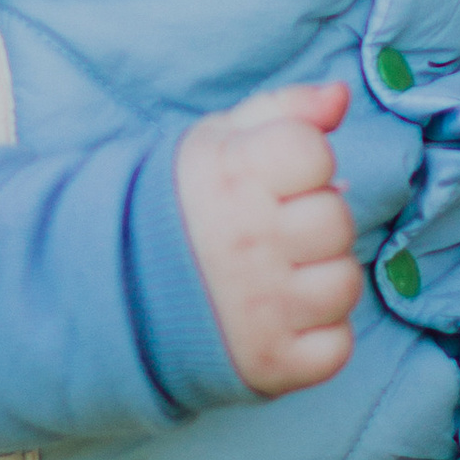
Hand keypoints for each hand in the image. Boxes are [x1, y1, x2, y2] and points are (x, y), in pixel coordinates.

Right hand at [176, 82, 362, 394]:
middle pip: (336, 218)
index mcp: (228, 178)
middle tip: (273, 229)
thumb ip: (284, 108)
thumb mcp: (218, 141)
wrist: (115, 292)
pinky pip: (337, 346)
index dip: (302, 161)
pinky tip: (284, 316)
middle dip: (312, 219)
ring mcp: (259, 310)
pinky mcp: (269, 364)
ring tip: (279, 272)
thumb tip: (340, 95)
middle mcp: (245, 243)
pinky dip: (318, 334)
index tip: (273, 177)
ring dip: (320, 277)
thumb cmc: (181, 205)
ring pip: (344, 283)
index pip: (314, 153)